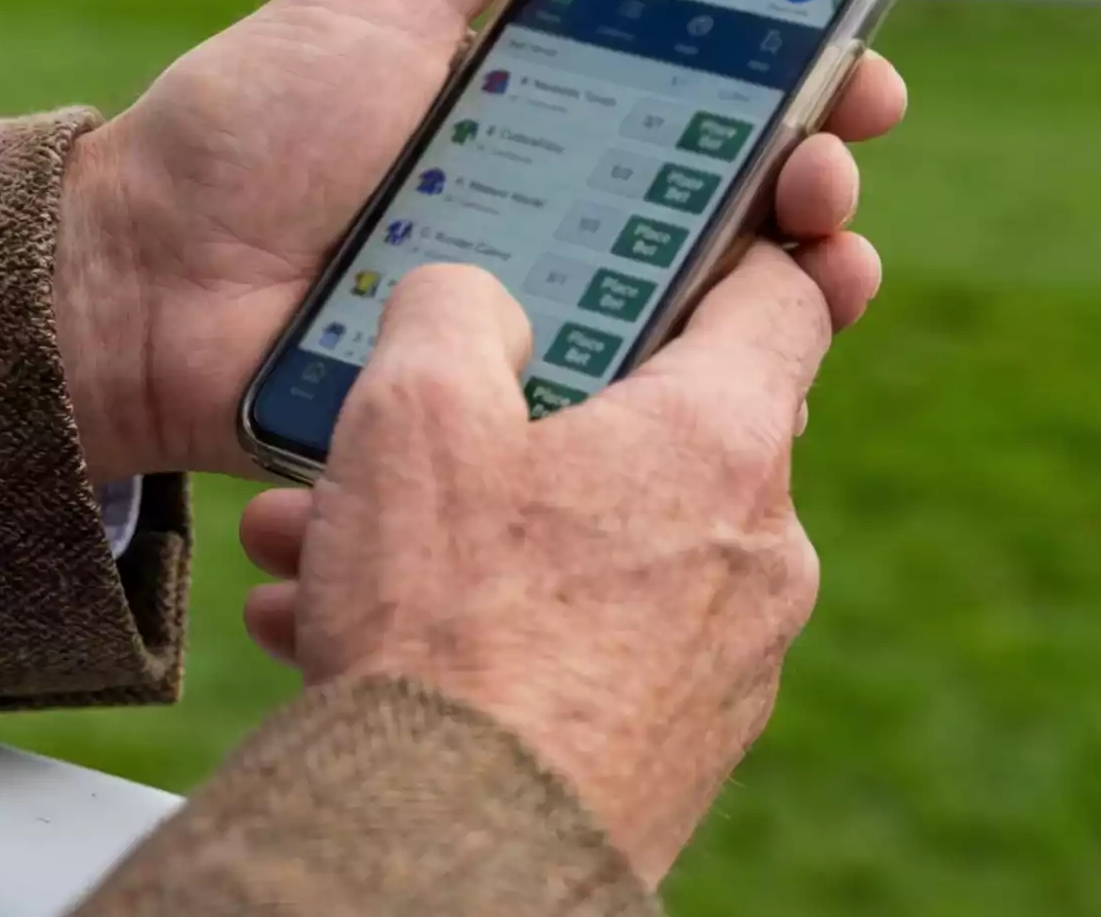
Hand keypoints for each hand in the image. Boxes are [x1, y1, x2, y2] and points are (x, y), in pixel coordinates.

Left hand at [52, 0, 907, 481]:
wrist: (137, 284)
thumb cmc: (246, 130)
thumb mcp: (376, 5)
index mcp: (545, 113)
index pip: (707, 94)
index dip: (798, 80)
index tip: (855, 67)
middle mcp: (564, 215)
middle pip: (733, 205)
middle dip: (815, 180)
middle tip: (827, 168)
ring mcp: (545, 318)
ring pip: (705, 315)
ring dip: (793, 286)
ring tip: (824, 259)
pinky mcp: (512, 411)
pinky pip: (627, 411)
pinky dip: (703, 394)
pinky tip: (761, 374)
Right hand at [234, 252, 831, 886]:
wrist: (454, 858)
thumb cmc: (448, 625)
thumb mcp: (414, 411)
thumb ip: (452, 308)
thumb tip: (475, 297)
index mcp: (724, 440)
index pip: (779, 296)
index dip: (718, 248)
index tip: (645, 245)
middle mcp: (757, 550)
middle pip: (653, 429)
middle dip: (513, 417)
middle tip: (408, 424)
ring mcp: (725, 660)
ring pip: (589, 546)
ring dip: (463, 528)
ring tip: (321, 542)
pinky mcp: (674, 746)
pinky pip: (577, 644)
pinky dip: (481, 622)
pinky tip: (343, 632)